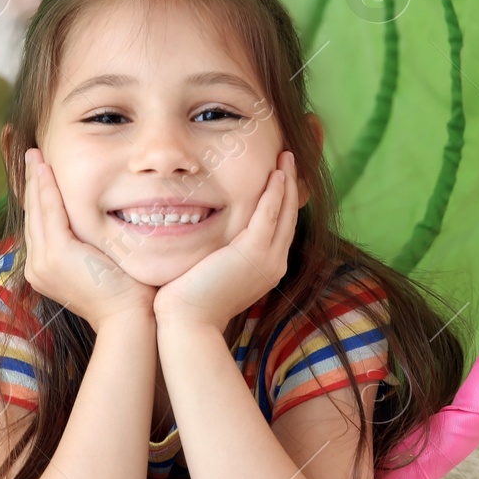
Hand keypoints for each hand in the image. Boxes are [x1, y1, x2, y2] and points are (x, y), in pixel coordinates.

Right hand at [20, 148, 154, 332]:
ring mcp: (44, 261)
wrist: (128, 319)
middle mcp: (37, 266)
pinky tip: (45, 168)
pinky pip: (50, 213)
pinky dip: (46, 188)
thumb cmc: (126, 295)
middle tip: (31, 155)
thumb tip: (101, 223)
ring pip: (37, 210)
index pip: (39, 224)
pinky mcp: (57, 255)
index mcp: (46, 269)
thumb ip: (93, 245)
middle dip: (31, 182)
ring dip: (35, 179)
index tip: (38, 171)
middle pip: (32, 214)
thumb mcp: (102, 264)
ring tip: (34, 155)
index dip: (37, 196)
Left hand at [152, 151, 299, 333]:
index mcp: (266, 269)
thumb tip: (211, 239)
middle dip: (291, 185)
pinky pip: (270, 214)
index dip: (283, 201)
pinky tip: (277, 173)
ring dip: (287, 181)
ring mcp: (268, 259)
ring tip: (286, 156)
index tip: (280, 176)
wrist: (188, 322)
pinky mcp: (255, 252)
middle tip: (289, 158)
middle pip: (289, 216)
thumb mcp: (212, 273)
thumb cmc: (190, 302)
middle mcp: (274, 264)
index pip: (280, 228)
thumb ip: (220, 254)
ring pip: (285, 212)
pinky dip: (275, 192)